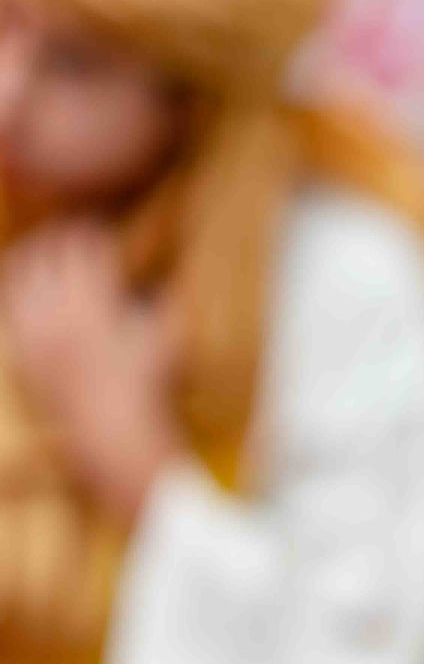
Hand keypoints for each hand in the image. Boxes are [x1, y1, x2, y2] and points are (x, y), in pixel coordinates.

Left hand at [0, 221, 184, 521]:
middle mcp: (55, 310)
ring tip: (44, 256)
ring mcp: (32, 332)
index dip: (94, 231)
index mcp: (92, 300)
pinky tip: (29, 292)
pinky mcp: (20, 354)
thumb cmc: (148, 385)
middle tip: (73, 236)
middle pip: (46, 251)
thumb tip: (167, 275)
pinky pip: (10, 309)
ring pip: (18, 274)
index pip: (86, 244)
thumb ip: (167, 298)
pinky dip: (18, 293)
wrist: (112, 434)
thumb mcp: (167, 335)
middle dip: (61, 238)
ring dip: (32, 259)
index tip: (102, 229)